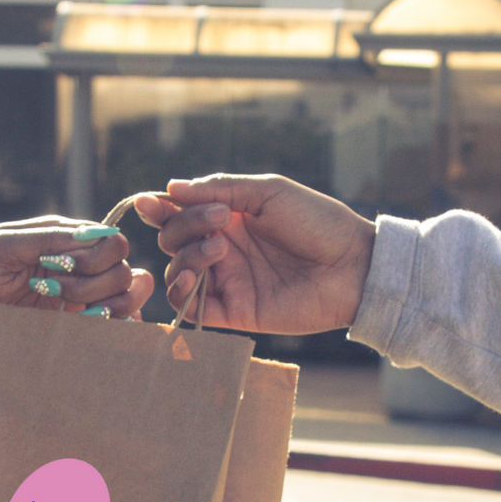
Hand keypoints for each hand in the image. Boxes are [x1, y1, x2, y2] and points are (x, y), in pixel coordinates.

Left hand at [0, 216, 153, 351]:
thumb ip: (46, 236)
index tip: (58, 266)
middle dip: (94, 281)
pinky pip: (117, 326)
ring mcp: (83, 299)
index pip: (112, 241)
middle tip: (54, 290)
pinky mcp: (78, 327)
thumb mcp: (3, 244)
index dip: (95, 255)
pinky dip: (116, 326)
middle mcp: (82, 268)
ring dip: (104, 304)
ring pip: (128, 297)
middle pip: (124, 270)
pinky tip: (87, 325)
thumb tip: (95, 233)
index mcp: (67, 241)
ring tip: (65, 309)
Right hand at [133, 174, 374, 333]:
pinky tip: (196, 278)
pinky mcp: (235, 312)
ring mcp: (228, 281)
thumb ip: (219, 189)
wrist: (352, 266)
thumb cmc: (317, 222)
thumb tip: (170, 189)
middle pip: (173, 241)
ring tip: (219, 249)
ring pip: (177, 273)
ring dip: (186, 256)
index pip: (180, 214)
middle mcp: (224, 249)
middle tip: (221, 222)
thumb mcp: (268, 192)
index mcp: (230, 218)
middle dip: (184, 227)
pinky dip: (182, 293)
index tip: (148, 203)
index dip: (159, 209)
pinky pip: (191, 308)